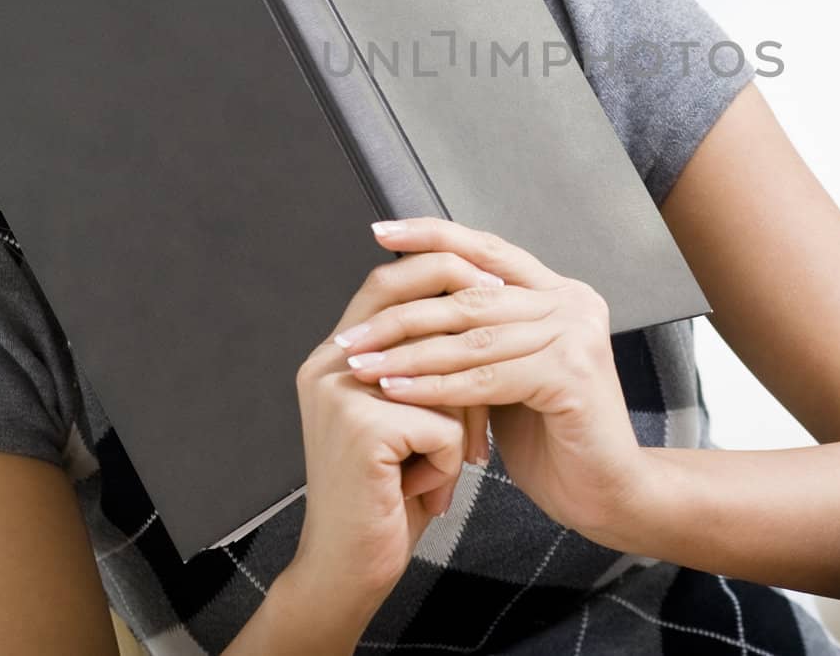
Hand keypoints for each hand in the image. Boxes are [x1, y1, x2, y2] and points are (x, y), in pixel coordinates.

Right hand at [292, 250, 499, 599]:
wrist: (350, 568)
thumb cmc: (387, 493)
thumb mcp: (404, 414)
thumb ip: (422, 363)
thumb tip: (481, 309)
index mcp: (336, 355)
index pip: (388, 281)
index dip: (442, 270)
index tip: (493, 281)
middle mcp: (329, 364)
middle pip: (410, 303)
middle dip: (468, 322)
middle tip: (510, 344)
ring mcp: (340, 393)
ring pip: (442, 376)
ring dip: (460, 422)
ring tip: (453, 459)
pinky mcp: (361, 430)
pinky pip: (442, 425)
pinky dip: (449, 461)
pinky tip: (425, 490)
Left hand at [334, 216, 648, 543]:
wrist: (606, 492)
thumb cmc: (554, 437)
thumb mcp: (510, 371)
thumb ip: (480, 334)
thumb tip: (412, 303)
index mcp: (559, 292)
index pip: (488, 250)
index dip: (433, 236)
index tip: (381, 232)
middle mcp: (572, 302)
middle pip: (471, 294)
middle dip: (403, 313)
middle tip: (353, 335)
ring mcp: (576, 334)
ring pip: (473, 336)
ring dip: (408, 353)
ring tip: (361, 365)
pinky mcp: (572, 373)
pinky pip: (486, 377)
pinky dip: (436, 386)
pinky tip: (397, 391)